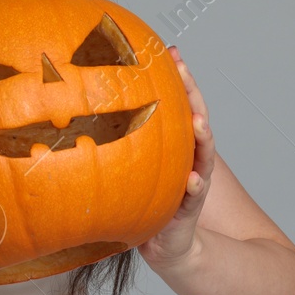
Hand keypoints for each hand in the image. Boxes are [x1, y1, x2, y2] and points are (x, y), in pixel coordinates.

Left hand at [138, 45, 214, 270]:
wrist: (163, 243)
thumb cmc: (146, 197)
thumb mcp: (136, 162)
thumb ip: (127, 136)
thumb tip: (91, 102)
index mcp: (178, 144)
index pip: (181, 103)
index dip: (179, 78)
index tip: (172, 51)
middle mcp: (190, 157)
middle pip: (196, 119)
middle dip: (192, 94)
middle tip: (184, 70)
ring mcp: (193, 179)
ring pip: (202, 155)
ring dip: (202, 138)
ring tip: (198, 123)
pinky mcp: (188, 206)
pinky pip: (193, 195)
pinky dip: (194, 185)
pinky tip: (191, 179)